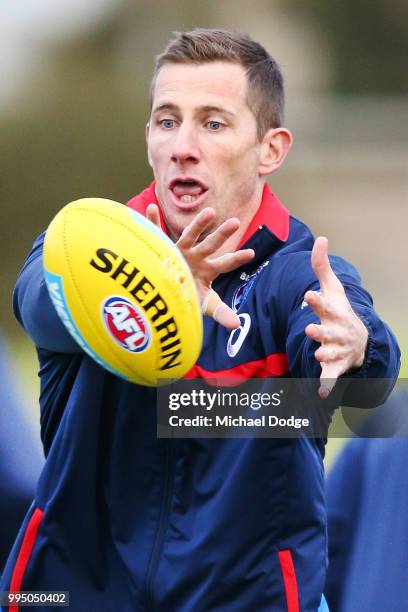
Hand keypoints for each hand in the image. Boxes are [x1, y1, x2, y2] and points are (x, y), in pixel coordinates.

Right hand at [146, 204, 254, 328]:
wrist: (165, 291)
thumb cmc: (188, 296)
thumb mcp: (204, 304)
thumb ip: (221, 312)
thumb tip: (237, 326)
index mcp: (207, 269)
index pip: (225, 263)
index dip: (236, 259)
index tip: (251, 253)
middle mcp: (196, 257)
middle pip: (211, 245)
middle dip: (222, 235)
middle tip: (236, 222)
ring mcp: (179, 250)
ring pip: (189, 235)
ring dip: (198, 225)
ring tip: (210, 212)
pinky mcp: (161, 247)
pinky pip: (156, 232)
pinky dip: (152, 221)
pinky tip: (151, 207)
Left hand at [304, 237, 367, 397]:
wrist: (360, 340)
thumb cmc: (340, 311)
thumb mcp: (332, 289)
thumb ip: (321, 267)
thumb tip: (320, 238)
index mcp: (332, 312)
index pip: (323, 305)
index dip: (317, 301)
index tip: (309, 295)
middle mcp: (336, 330)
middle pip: (327, 330)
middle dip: (320, 330)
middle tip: (311, 329)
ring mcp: (337, 348)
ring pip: (330, 353)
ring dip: (325, 354)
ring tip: (319, 354)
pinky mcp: (335, 365)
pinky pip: (331, 376)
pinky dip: (327, 384)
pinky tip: (321, 392)